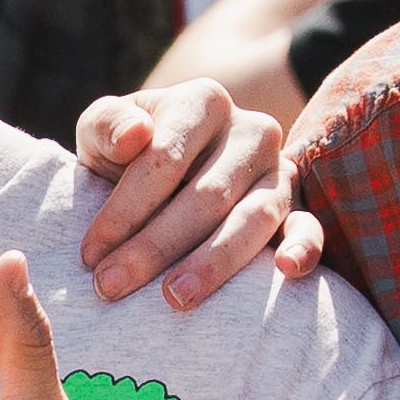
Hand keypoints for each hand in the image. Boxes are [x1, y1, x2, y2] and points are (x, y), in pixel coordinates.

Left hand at [70, 70, 316, 304]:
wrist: (163, 180)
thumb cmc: (125, 156)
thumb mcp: (101, 134)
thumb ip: (106, 125)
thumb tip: (135, 136)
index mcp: (203, 101)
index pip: (164, 159)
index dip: (123, 210)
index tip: (90, 254)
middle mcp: (251, 130)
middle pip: (205, 195)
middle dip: (154, 246)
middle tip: (111, 287)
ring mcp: (279, 171)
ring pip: (253, 218)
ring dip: (213, 262)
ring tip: (174, 298)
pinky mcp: (297, 208)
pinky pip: (309, 228)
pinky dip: (304, 248)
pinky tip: (285, 271)